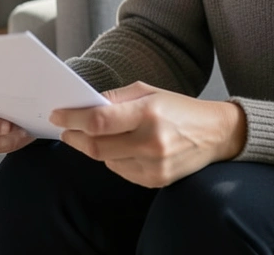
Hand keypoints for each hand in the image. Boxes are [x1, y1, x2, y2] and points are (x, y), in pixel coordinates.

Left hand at [49, 81, 246, 187]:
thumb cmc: (179, 108)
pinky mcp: (155, 181)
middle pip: (97, 146)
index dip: (73, 119)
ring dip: (94, 148)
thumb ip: (115, 99)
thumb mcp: (149, 92)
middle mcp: (151, 142)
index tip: (58, 115)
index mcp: (149, 113)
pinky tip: (119, 147)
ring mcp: (154, 165)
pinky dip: (113, 158)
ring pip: (106, 160)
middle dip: (75, 137)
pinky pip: (120, 170)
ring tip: (93, 135)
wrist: (216, 134)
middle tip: (65, 129)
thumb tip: (84, 105)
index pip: (99, 121)